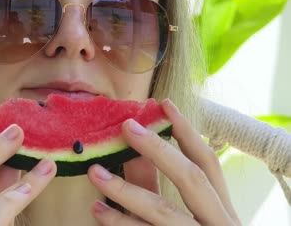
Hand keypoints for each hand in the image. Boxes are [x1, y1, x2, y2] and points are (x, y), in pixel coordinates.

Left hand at [87, 99, 240, 225]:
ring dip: (125, 189)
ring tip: (95, 172)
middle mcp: (217, 223)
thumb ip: (168, 190)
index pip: (208, 162)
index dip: (187, 131)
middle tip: (127, 127)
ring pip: (162, 211)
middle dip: (158, 149)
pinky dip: (119, 223)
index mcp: (222, 210)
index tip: (164, 105)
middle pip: (190, 178)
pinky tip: (97, 211)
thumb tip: (139, 156)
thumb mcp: (196, 218)